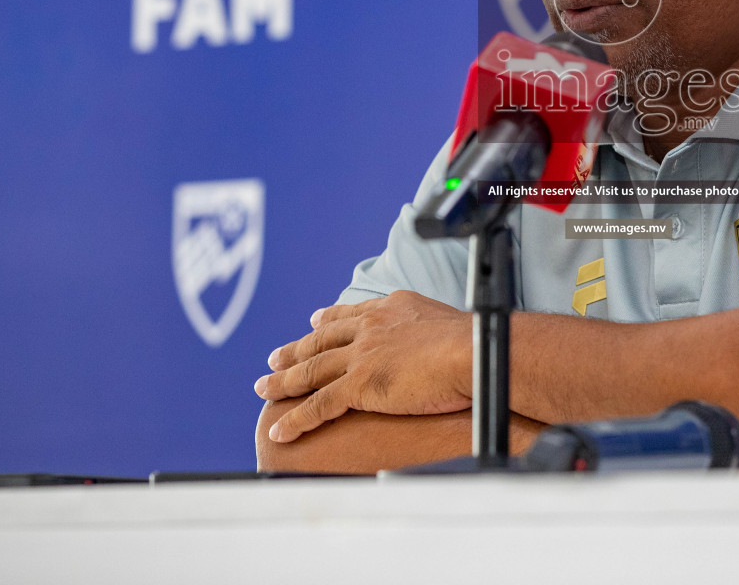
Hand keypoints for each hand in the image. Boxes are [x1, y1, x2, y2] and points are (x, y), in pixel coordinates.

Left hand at [254, 291, 471, 442]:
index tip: (314, 321)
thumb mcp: (445, 323)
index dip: (328, 320)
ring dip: (284, 381)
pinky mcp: (358, 385)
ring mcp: (361, 356)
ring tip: (264, 387)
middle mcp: (370, 327)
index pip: (350, 314)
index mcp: (391, 309)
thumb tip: (438, 343)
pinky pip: (318, 405)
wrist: (471, 350)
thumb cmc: (474, 342)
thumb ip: (429, 330)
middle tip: (274, 357)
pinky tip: (280, 429)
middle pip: (321, 340)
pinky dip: (296, 419)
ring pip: (312, 371)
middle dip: (295, 350)